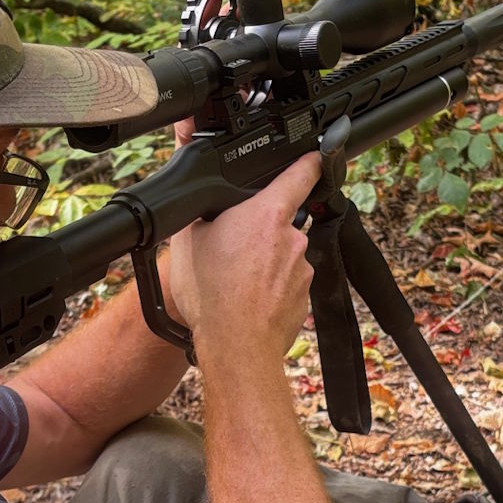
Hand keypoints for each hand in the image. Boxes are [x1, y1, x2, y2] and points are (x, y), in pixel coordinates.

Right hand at [167, 154, 321, 361]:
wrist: (236, 347)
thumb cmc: (212, 294)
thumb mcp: (188, 240)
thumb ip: (201, 211)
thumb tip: (200, 200)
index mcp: (268, 213)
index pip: (301, 174)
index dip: (307, 161)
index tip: (314, 155)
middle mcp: (293, 238)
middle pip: (280, 222)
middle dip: (259, 231)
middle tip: (231, 250)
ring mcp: (302, 270)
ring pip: (282, 256)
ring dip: (263, 263)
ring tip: (235, 282)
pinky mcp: (303, 298)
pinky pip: (285, 284)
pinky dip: (269, 289)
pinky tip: (247, 301)